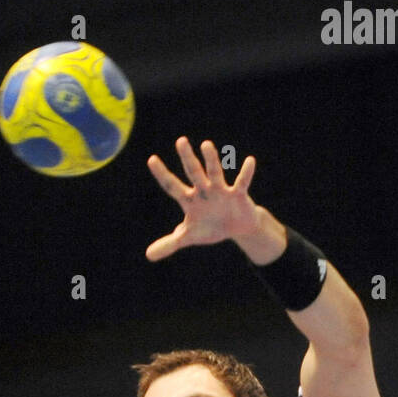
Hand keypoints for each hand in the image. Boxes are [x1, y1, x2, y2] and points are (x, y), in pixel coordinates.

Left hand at [145, 139, 262, 260]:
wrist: (236, 228)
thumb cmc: (210, 227)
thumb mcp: (189, 237)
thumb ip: (169, 244)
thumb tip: (148, 255)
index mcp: (189, 200)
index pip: (172, 186)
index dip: (162, 174)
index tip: (151, 159)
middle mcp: (203, 191)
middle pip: (193, 173)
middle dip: (187, 158)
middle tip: (181, 141)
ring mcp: (221, 191)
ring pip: (215, 173)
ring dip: (211, 160)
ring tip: (206, 144)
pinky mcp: (238, 194)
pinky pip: (242, 183)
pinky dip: (246, 173)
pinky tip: (249, 161)